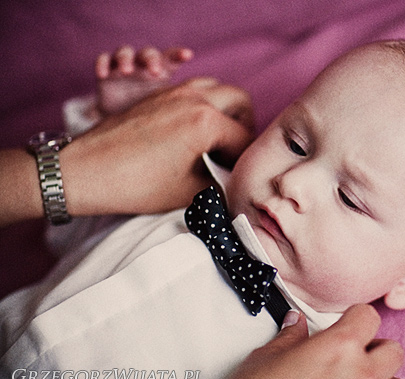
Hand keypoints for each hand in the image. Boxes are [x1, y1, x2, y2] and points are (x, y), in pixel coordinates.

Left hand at [61, 77, 254, 216]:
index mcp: (205, 121)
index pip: (244, 138)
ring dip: (224, 110)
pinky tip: (193, 133)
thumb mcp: (188, 191)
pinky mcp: (157, 96)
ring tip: (216, 139)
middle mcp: (193, 98)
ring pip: (216, 88)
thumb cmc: (134, 184)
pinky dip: (203, 106)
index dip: (245, 161)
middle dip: (244, 126)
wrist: (85, 172)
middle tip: (234, 151)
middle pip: (239, 100)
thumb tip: (232, 180)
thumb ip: (220, 183)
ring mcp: (173, 92)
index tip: (237, 177)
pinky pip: (193, 90)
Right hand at [96, 45, 193, 114]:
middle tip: (155, 71)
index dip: (179, 54)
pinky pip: (103, 59)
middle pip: (148, 53)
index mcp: (162, 71)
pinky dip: (102, 64)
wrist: (122, 121)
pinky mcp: (107, 71)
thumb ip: (182, 104)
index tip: (188, 55)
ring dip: (126, 59)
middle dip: (152, 59)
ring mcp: (125, 66)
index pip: (172, 58)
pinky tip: (102, 74)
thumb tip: (206, 113)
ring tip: (126, 71)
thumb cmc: (151, 112)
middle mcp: (144, 65)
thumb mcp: (167, 108)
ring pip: (125, 52)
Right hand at [219, 304, 404, 378]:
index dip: (356, 318)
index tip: (347, 324)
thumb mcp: (265, 360)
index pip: (368, 316)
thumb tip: (295, 325)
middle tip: (354, 355)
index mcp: (337, 348)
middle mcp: (360, 376)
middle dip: (376, 349)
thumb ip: (289, 339)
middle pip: (393, 350)